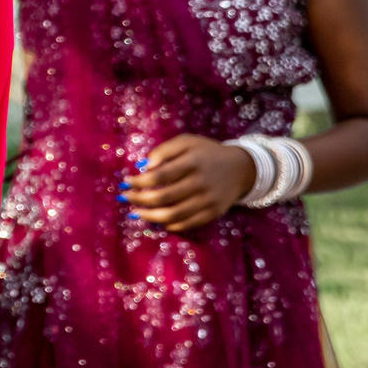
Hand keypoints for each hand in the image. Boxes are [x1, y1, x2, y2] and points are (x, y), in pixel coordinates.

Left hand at [121, 134, 256, 233]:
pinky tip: (156, 221)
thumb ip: (164, 150)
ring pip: (174, 215)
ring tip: (135, 213)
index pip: (159, 176)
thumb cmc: (206, 153)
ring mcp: (208, 200)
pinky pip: (188, 224)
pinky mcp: (213, 213)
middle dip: (139, 199)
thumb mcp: (187, 142)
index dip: (139, 181)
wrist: (241, 168)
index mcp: (193, 162)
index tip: (126, 182)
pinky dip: (169, 225)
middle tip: (125, 197)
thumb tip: (144, 167)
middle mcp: (201, 183)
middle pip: (164, 197)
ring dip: (150, 216)